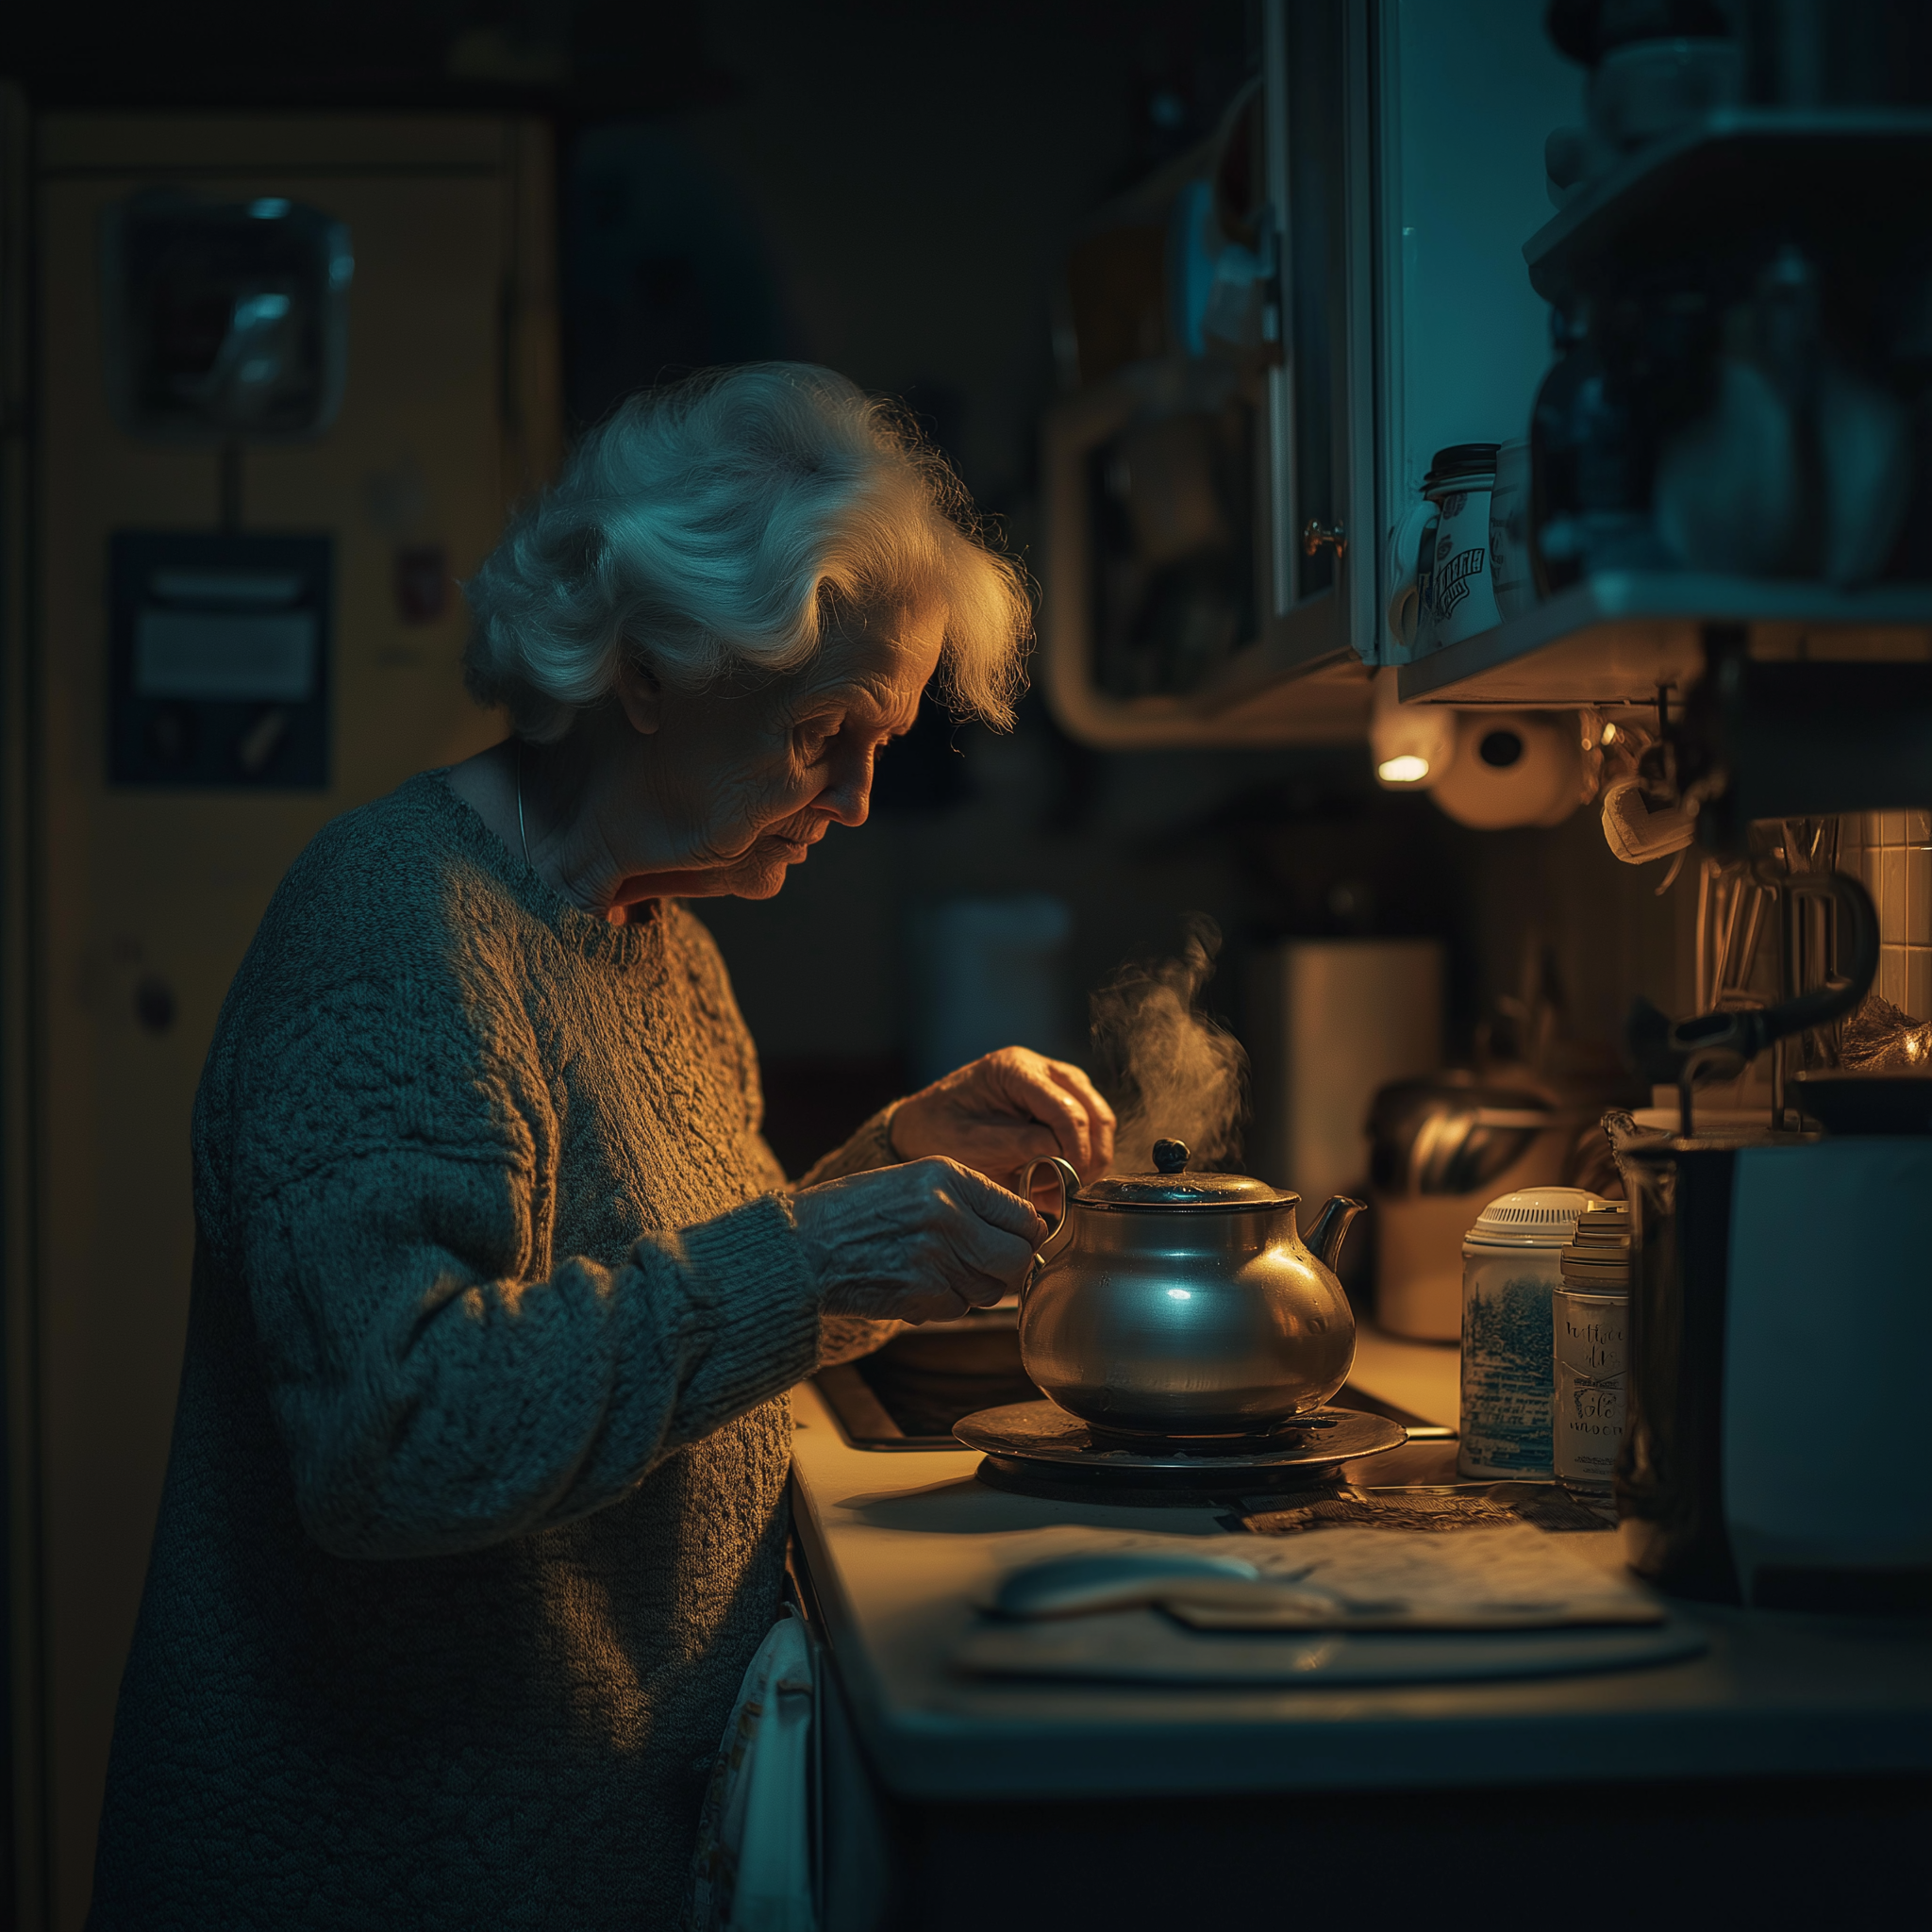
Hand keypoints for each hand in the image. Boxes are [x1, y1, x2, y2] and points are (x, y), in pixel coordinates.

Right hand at [792, 1158, 1047, 1324]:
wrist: (802, 1246)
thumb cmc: (855, 1210)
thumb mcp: (915, 1180)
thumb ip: (970, 1199)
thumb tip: (1024, 1231)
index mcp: (950, 1178)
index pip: (1023, 1215)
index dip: (1026, 1234)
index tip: (1018, 1240)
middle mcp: (948, 1215)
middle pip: (1017, 1259)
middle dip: (1010, 1268)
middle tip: (989, 1264)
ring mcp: (935, 1259)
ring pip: (990, 1290)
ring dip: (975, 1286)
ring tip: (939, 1268)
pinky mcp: (920, 1296)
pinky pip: (958, 1309)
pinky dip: (945, 1303)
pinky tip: (916, 1283)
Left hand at [888, 1047, 1116, 1196]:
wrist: (924, 1124)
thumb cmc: (940, 1131)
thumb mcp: (969, 1144)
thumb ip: (1018, 1147)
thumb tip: (1064, 1160)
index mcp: (1015, 1069)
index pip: (1068, 1111)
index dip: (1076, 1152)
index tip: (1069, 1185)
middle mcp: (1042, 1068)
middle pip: (1096, 1112)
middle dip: (1090, 1156)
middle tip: (1071, 1190)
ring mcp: (1055, 1081)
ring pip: (1100, 1119)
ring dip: (1089, 1157)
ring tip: (1058, 1184)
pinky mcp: (1060, 1100)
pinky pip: (1090, 1127)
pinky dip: (1082, 1154)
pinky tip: (1057, 1174)